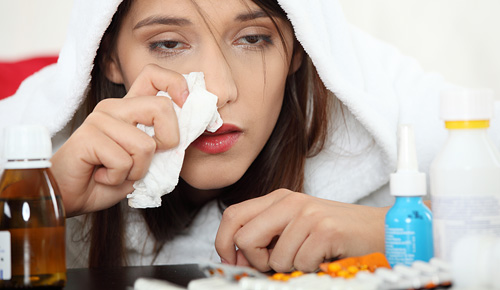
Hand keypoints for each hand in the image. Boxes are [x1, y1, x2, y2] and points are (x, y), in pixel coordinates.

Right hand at [51, 64, 187, 215]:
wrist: (72, 197)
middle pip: (162, 107)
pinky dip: (119, 178)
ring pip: (146, 144)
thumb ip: (162, 144)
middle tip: (147, 160)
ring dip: (138, 170)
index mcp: (130, 108)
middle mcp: (115, 107)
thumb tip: (190, 133)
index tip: (186, 103)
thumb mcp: (145, 161)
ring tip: (118, 172)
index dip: (176, 84)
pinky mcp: (88, 136)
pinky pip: (124, 161)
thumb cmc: (109, 178)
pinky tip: (102, 175)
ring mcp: (100, 119)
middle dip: (168, 141)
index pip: (154, 75)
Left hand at [215, 189, 386, 271]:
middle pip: (244, 237)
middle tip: (275, 262)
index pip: (232, 215)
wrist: (378, 230)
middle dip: (256, 260)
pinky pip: (300, 263)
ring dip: (291, 266)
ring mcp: (307, 213)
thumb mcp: (294, 226)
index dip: (224, 242)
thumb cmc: (335, 232)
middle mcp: (290, 201)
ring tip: (310, 255)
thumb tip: (236, 255)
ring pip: (274, 258)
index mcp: (278, 198)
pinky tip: (323, 257)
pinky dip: (310, 268)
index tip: (234, 260)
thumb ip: (266, 234)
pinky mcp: (324, 229)